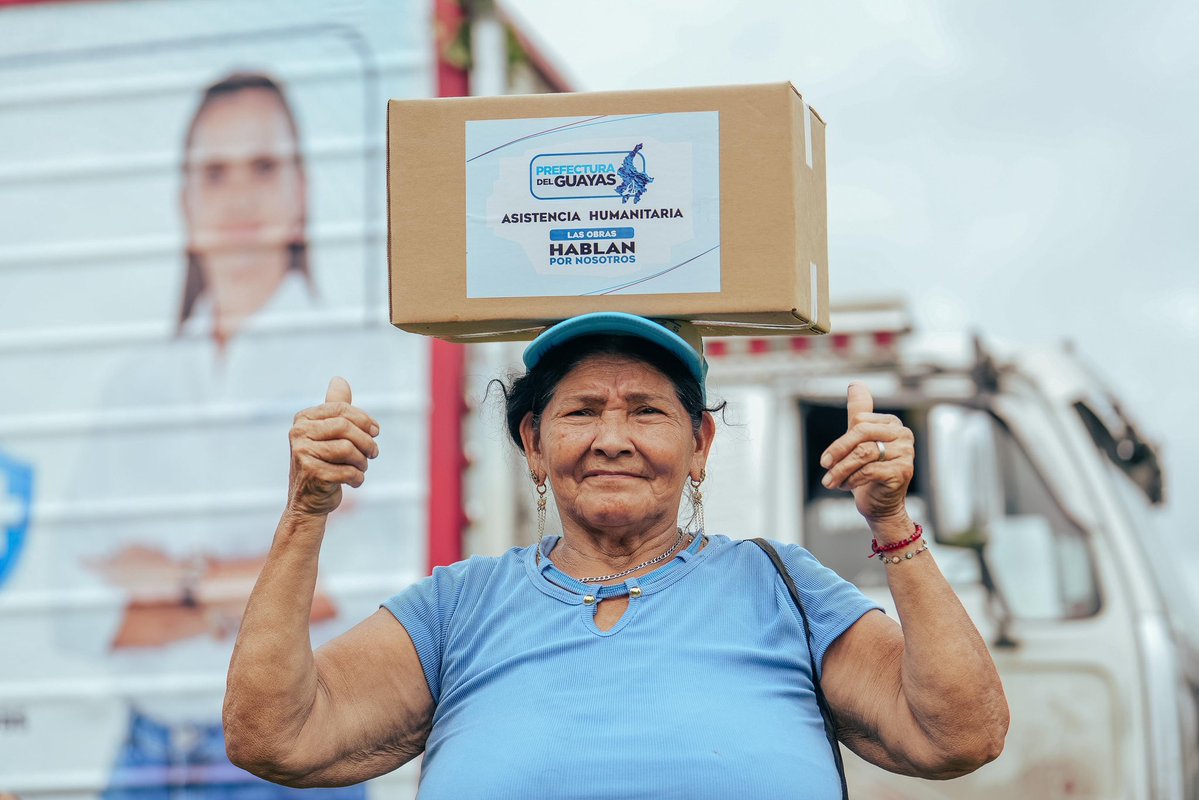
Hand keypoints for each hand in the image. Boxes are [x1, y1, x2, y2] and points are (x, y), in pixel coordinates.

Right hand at [287, 377, 379, 516]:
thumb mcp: (328, 433)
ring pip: (348, 449)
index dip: (365, 420)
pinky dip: (357, 477)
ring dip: (363, 462)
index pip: (343, 410)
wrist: (307, 502)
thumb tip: (339, 379)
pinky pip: (347, 471)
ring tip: (362, 468)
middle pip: (346, 428)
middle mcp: (298, 433)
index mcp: (303, 418)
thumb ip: (336, 407)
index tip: (376, 432)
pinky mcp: (310, 473)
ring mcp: (302, 453)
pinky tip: (355, 481)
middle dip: (367, 442)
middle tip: (374, 453)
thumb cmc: (323, 463)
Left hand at [819, 382, 913, 529]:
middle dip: (838, 451)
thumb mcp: (860, 442)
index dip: (839, 442)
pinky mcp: (903, 471)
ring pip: (863, 454)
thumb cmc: (868, 472)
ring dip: (841, 469)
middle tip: (824, 466)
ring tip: (830, 482)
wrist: (882, 505)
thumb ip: (859, 413)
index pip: (859, 422)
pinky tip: (845, 487)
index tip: (827, 460)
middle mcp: (903, 435)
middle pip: (861, 434)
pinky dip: (852, 479)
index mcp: (892, 423)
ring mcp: (906, 453)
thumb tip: (855, 384)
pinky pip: (869, 470)